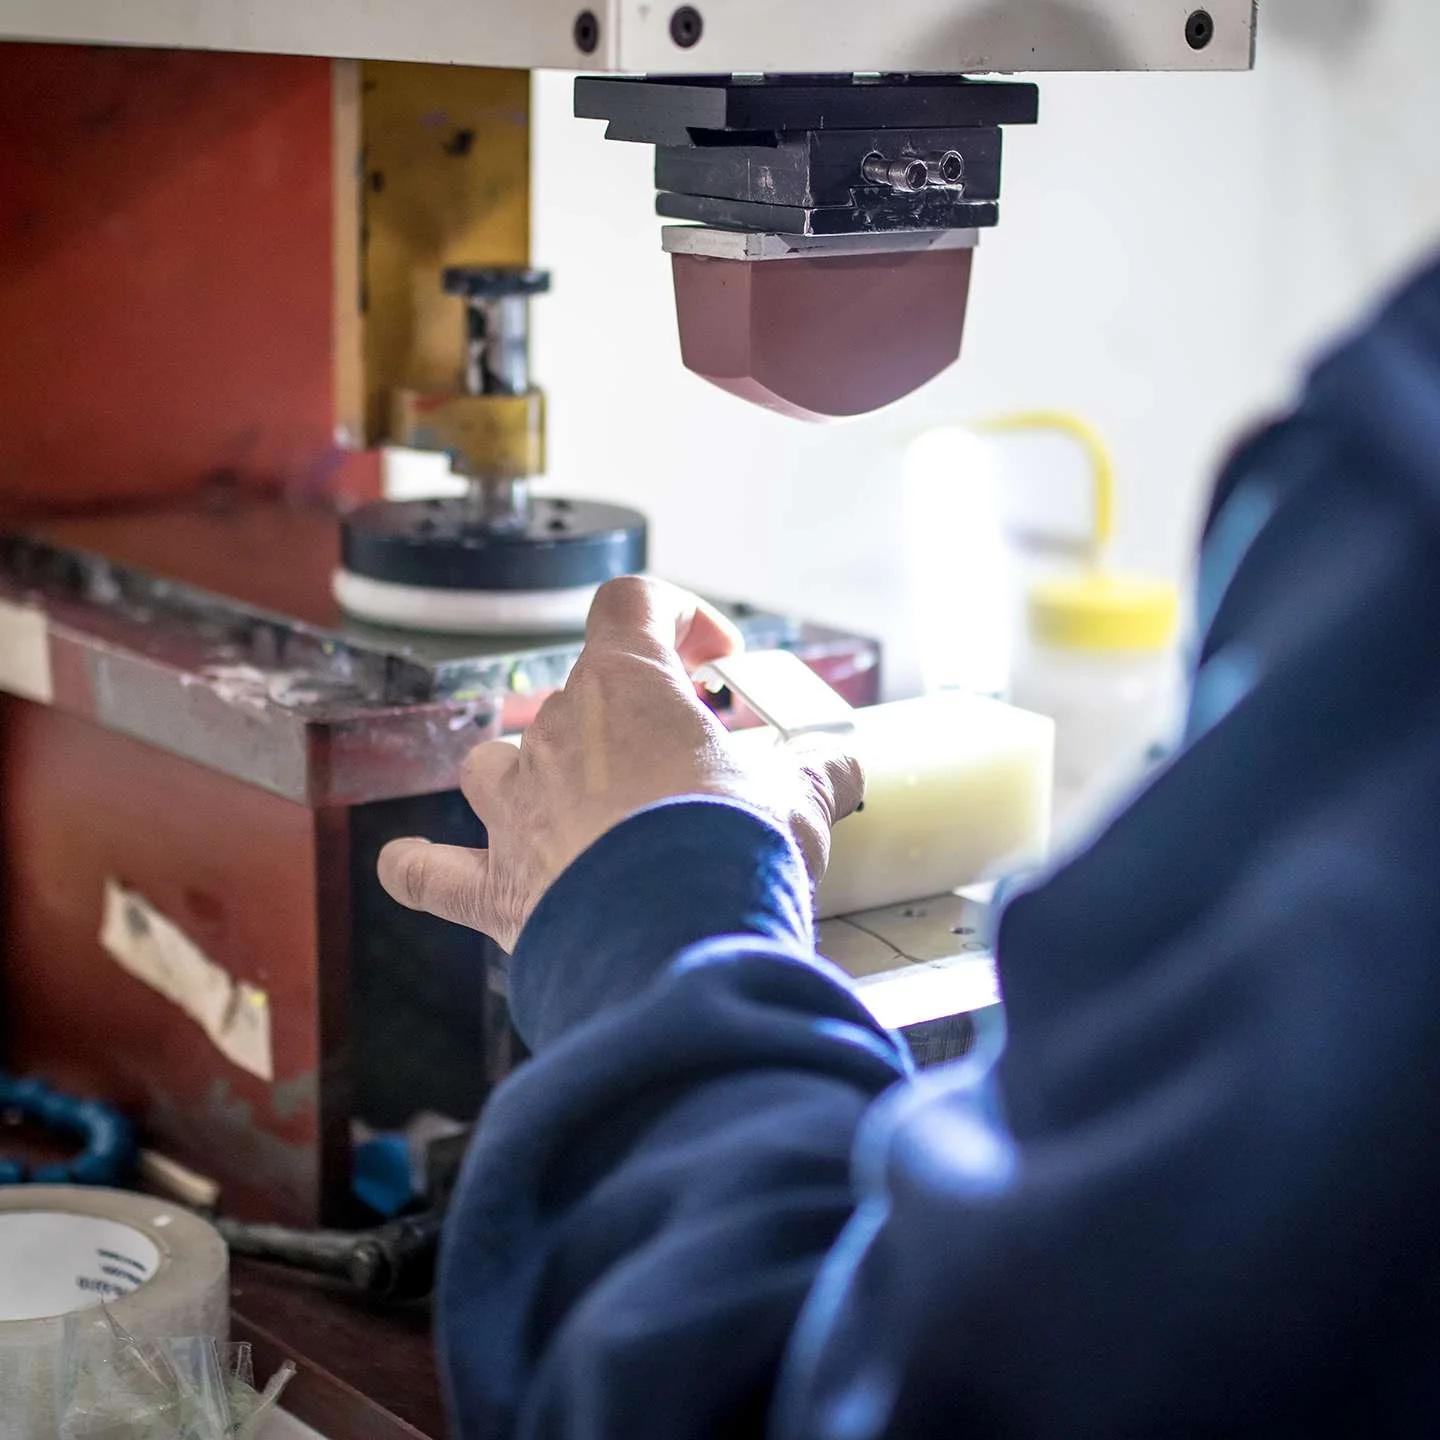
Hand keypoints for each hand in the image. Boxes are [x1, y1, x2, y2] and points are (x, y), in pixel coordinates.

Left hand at [377, 577, 865, 950]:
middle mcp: (556, 734)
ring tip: (571, 806)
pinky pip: (433, 871)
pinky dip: (425, 867)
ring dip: (528, 775)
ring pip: (495, 764)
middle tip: (683, 766)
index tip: (713, 659)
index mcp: (625, 687)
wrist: (681, 939)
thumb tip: (842, 766)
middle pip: (576, 694)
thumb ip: (820, 768)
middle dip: (630, 720)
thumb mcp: (804, 795)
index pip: (633, 604)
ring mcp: (515, 809)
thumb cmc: (734, 847)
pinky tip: (415, 868)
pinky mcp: (494, 886)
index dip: (676, 616)